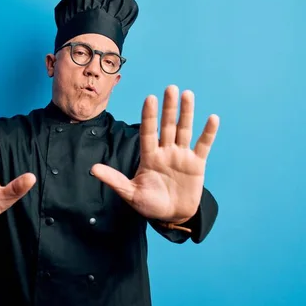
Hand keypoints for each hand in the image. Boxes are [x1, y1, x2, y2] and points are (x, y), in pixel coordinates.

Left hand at [91, 85, 218, 222]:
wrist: (171, 217)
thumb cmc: (149, 204)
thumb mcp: (130, 193)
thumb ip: (115, 180)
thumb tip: (93, 169)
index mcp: (149, 156)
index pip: (148, 132)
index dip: (149, 116)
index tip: (149, 98)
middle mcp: (165, 151)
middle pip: (167, 126)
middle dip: (168, 108)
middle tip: (170, 88)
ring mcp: (181, 156)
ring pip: (184, 130)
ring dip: (186, 113)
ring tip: (187, 94)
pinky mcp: (196, 164)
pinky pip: (203, 145)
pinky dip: (208, 133)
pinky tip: (212, 118)